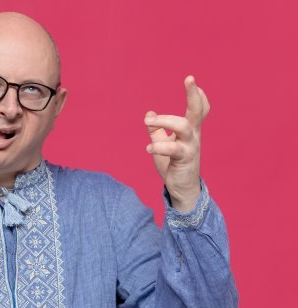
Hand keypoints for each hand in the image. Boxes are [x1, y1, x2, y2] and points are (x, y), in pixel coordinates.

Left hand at [144, 76, 209, 211]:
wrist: (183, 189)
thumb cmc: (174, 165)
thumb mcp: (163, 144)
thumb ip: (157, 130)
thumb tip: (149, 114)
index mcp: (190, 131)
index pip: (199, 109)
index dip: (197, 95)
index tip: (192, 80)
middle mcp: (193, 136)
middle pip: (198, 111)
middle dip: (194, 94)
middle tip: (190, 78)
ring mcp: (190, 147)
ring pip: (184, 127)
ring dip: (165, 120)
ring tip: (147, 122)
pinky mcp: (184, 160)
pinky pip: (173, 150)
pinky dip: (159, 147)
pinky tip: (148, 148)